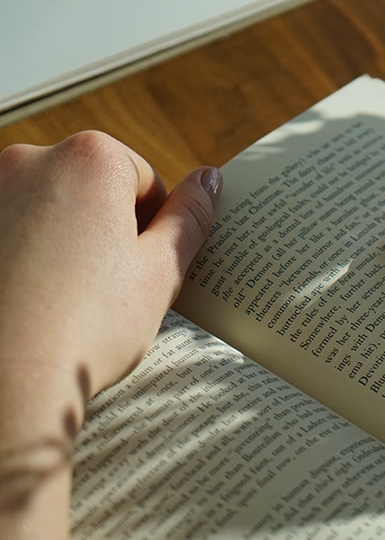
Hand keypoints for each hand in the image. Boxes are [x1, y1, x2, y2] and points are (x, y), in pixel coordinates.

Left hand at [0, 130, 220, 410]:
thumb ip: (189, 218)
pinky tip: (27, 297)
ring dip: (61, 240)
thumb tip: (208, 181)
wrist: (2, 381)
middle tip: (106, 289)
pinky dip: (20, 253)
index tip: (141, 270)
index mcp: (90, 159)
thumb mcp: (160, 273)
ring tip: (63, 298)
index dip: (153, 229)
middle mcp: (29, 159)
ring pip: (46, 208)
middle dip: (105, 229)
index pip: (145, 180)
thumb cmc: (86, 327)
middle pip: (92, 187)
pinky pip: (8, 228)